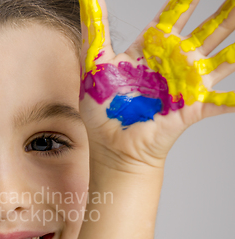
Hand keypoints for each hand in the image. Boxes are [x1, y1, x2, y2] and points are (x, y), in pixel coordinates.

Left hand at [79, 0, 234, 171]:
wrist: (112, 147)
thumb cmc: (102, 110)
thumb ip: (95, 29)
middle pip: (206, 30)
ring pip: (221, 56)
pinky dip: (234, 100)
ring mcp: (186, 85)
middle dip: (224, 13)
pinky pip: (221, 102)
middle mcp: (173, 63)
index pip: (174, 15)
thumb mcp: (94, 64)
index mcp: (150, 51)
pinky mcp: (192, 108)